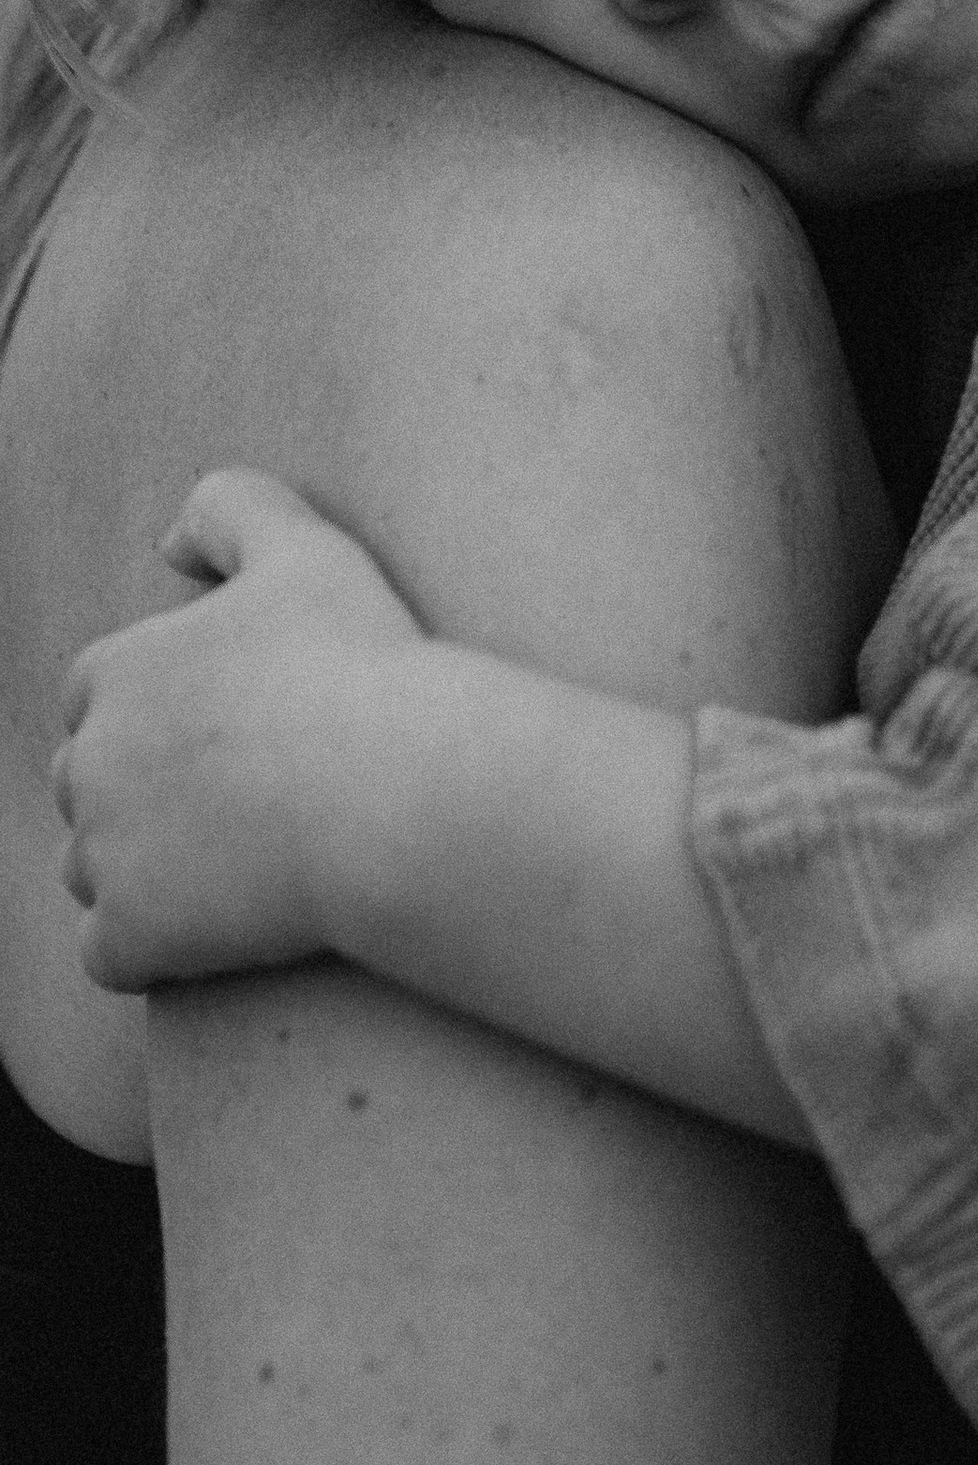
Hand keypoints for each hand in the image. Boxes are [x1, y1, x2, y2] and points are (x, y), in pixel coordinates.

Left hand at [54, 466, 423, 988]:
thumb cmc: (366, 668)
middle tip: (252, 810)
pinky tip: (223, 937)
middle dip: (143, 801)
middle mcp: (86, 761)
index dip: (166, 722)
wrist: (403, 793)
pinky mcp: (131, 935)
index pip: (99, 701)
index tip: (241, 740)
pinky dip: (154, 953)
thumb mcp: (308, 548)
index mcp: (114, 671)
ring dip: (146, 878)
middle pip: (88, 789)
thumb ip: (232, 509)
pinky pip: (113, 956)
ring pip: (94, 872)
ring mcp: (103, 854)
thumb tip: (170, 542)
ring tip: (242, 875)